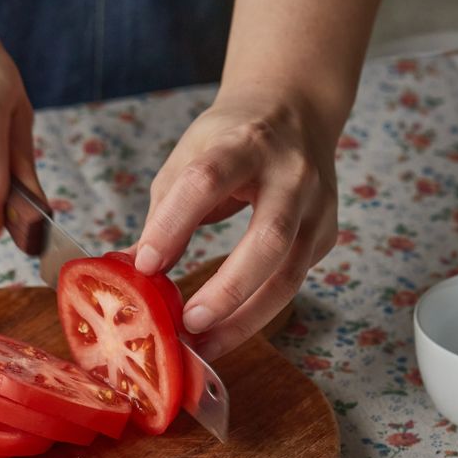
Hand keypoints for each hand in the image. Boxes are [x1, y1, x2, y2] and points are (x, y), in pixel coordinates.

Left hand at [133, 88, 338, 359]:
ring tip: (205, 346)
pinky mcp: (326, 234)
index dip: (174, 225)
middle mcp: (290, 173)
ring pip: (289, 274)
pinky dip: (257, 313)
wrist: (295, 111)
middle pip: (268, 238)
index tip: (146, 266)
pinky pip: (292, 282)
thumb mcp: (187, 160)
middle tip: (189, 324)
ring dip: (246, 319)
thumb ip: (163, 215)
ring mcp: (317, 206)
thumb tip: (132, 273)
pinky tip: (227, 331)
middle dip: (228, 289)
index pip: (206, 182)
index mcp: (243, 144)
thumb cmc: (228, 141)